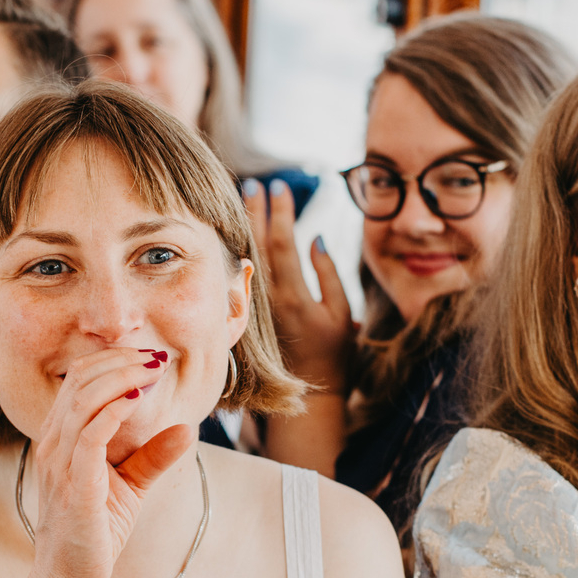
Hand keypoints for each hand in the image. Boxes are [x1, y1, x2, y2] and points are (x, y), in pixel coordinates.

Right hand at [25, 348, 195, 577]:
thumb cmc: (94, 533)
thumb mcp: (130, 487)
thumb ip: (153, 456)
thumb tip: (187, 429)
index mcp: (60, 440)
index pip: (78, 381)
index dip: (113, 360)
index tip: (150, 357)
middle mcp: (53, 445)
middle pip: (80, 381)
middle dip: (121, 361)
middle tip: (157, 357)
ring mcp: (59, 464)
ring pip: (83, 400)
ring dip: (122, 377)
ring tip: (153, 370)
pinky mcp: (74, 485)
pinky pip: (89, 435)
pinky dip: (114, 410)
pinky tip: (137, 398)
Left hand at [244, 179, 355, 392]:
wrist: (310, 392)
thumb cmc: (333, 352)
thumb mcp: (341, 313)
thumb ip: (329, 274)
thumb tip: (315, 237)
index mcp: (294, 297)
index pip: (282, 242)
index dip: (281, 211)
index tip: (281, 186)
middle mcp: (268, 301)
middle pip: (256, 245)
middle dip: (255, 211)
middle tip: (254, 184)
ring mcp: (255, 308)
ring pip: (244, 258)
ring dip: (243, 228)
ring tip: (240, 201)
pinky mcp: (248, 315)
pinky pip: (240, 275)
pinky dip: (238, 250)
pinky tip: (236, 234)